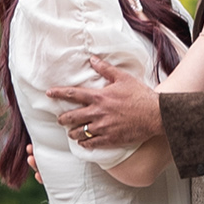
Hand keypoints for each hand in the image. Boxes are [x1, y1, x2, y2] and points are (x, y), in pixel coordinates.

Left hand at [46, 58, 162, 152]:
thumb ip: (106, 69)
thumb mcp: (123, 78)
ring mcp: (103, 127)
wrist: (155, 114)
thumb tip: (92, 59)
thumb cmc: (140, 95)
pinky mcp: (110, 139)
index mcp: (99, 97)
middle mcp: (98, 113)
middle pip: (71, 117)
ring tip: (71, 133)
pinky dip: (84, 144)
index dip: (58, 93)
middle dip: (62, 119)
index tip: (49, 93)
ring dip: (72, 133)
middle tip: (59, 119)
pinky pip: (91, 143)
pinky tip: (83, 143)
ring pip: (79, 133)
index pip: (73, 94)